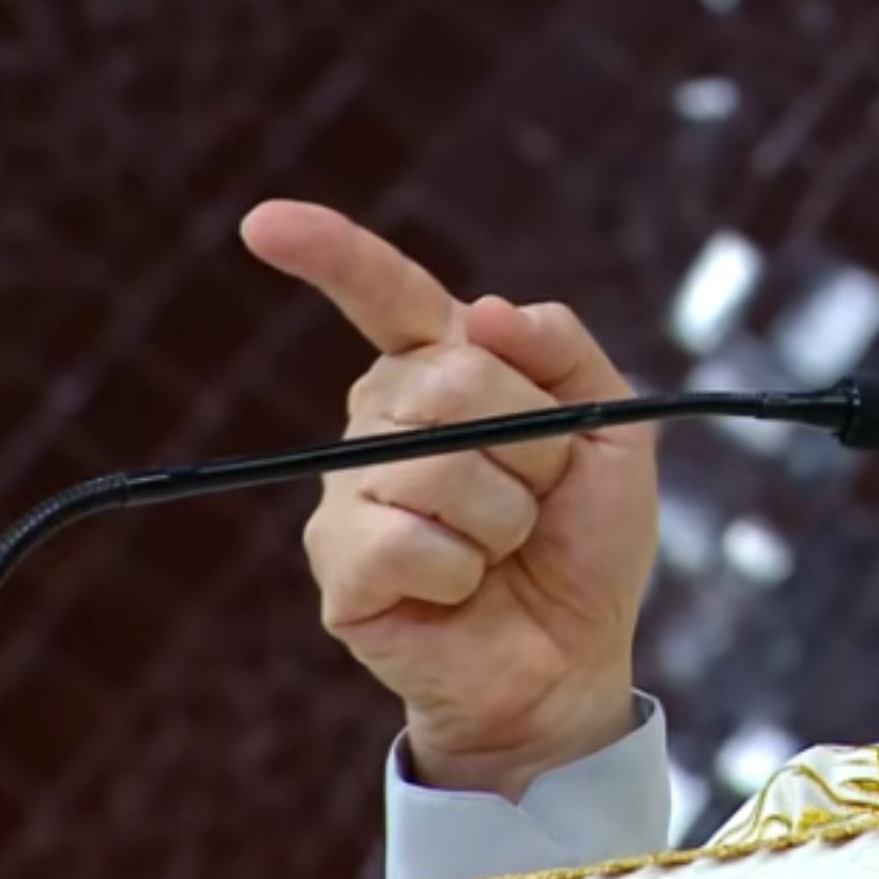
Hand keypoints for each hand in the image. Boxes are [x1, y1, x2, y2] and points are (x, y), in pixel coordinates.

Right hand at [241, 199, 657, 799]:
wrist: (573, 655)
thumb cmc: (584, 540)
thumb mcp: (611, 430)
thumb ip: (564, 351)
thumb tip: (485, 310)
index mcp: (443, 373)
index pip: (388, 297)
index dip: (331, 254)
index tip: (267, 223)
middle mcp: (383, 420)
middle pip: (454, 380)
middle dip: (534, 446)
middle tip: (541, 495)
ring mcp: (351, 492)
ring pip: (440, 466)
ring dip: (508, 515)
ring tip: (505, 548)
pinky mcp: (341, 566)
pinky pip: (408, 541)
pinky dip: (463, 570)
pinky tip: (461, 589)